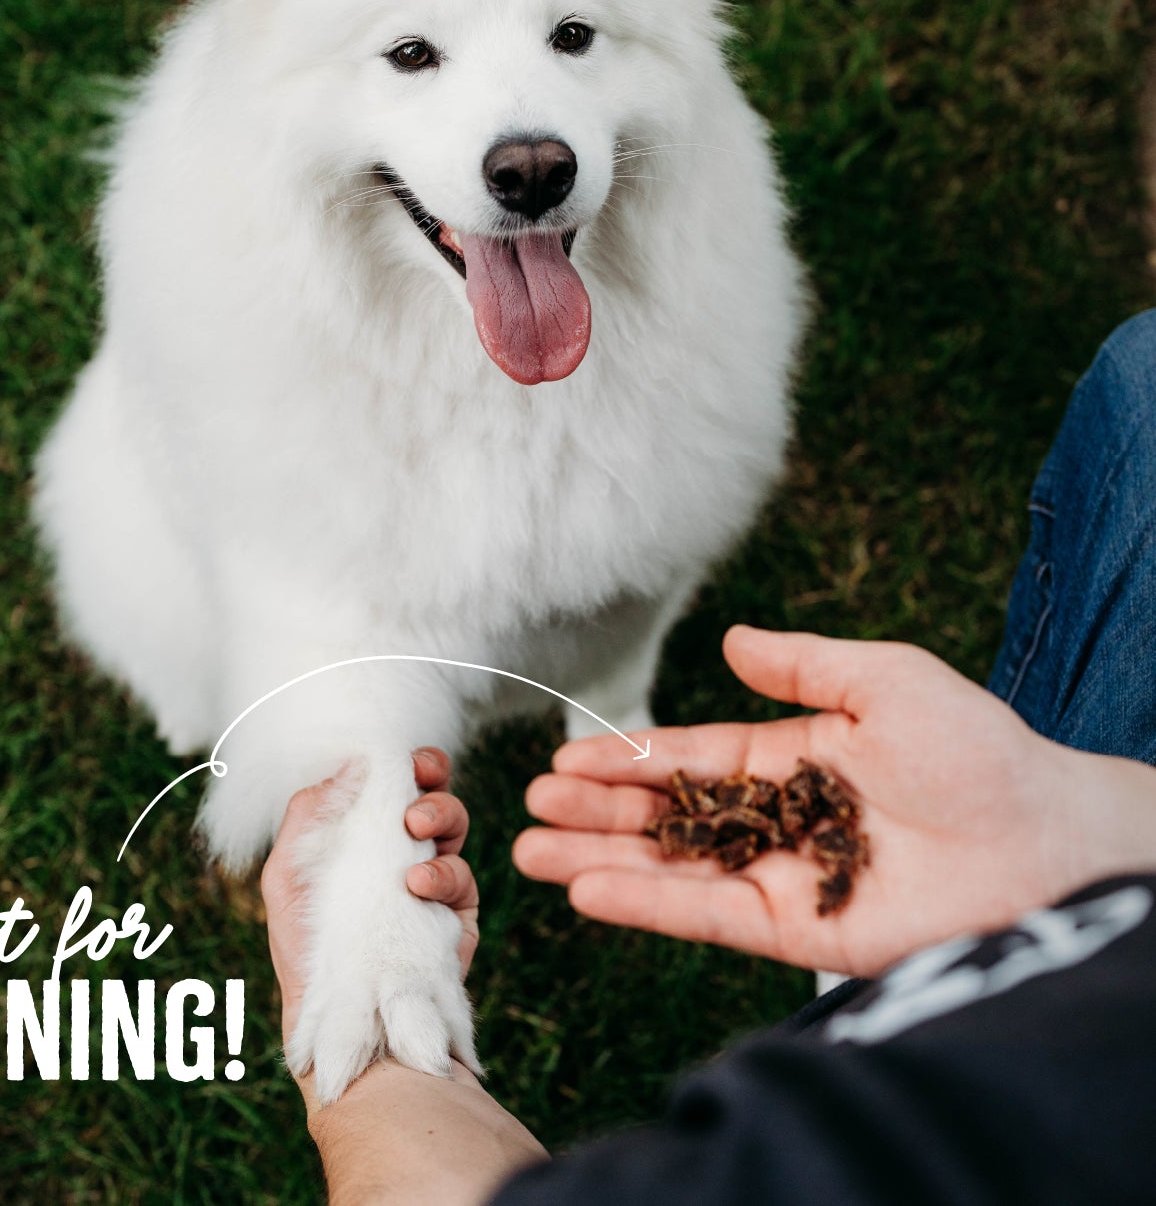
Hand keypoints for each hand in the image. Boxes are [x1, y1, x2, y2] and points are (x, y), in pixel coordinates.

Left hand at [262, 747, 478, 1048]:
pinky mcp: (456, 916)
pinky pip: (463, 876)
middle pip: (427, 792)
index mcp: (358, 840)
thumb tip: (345, 765)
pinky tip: (419, 883)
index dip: (393, 762)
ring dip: (439, 810)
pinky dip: (444, 870)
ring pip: (452, 824)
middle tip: (420, 773)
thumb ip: (308, 818)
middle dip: (429, 772)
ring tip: (416, 823)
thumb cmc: (306, 956)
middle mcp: (397, 854)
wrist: (346, 1032)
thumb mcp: (287, 878)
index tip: (393, 752)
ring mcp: (431, 883)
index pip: (384, 785)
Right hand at [515, 625, 1155, 976]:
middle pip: (665, 817)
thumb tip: (728, 642)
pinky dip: (647, 905)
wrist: (1046, 840)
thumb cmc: (978, 750)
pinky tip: (590, 892)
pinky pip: (707, 915)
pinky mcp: (796, 932)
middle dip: (596, 811)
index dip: (627, 760)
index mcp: (792, 757)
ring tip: (530, 852)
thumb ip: (804, 664)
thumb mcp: (887, 679)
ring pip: (671, 870)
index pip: (690, 758)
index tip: (565, 758)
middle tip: (527, 803)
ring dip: (600, 861)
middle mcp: (775, 819)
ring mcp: (782, 877)